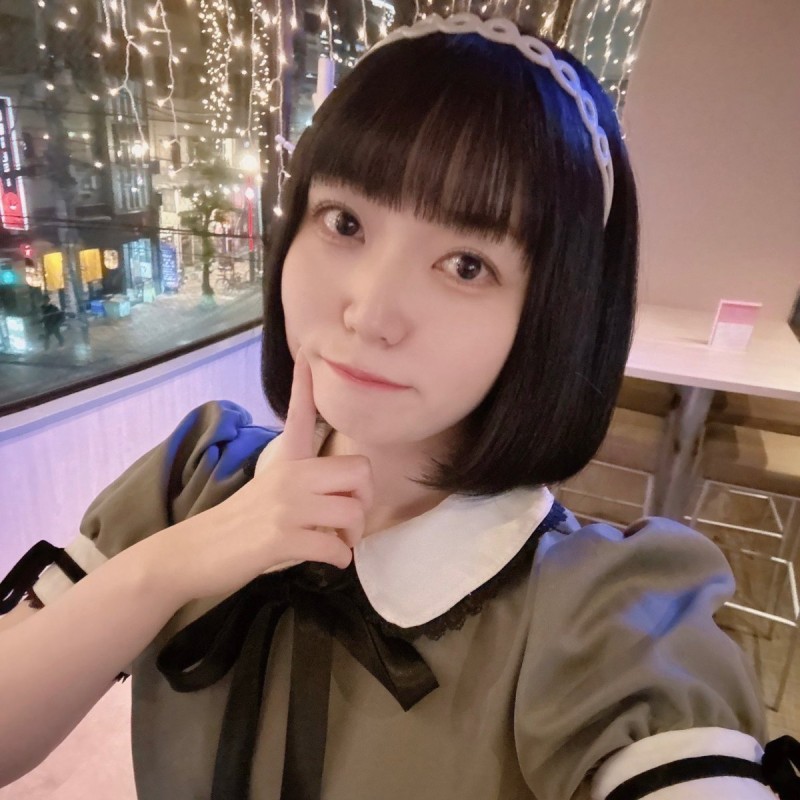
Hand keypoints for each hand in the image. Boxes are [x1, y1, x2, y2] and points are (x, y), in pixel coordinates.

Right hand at [157, 350, 373, 603]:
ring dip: (352, 536)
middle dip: (364, 501)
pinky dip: (339, 559)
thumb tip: (342, 495)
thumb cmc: (239, 524)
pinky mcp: (282, 538)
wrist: (194, 553)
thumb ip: (303, 483)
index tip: (306, 355)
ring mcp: (286, 507)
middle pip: (358, 473)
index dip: (304, 386)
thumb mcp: (270, 489)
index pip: (299, 415)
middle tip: (348, 520)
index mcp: (286, 461)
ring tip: (338, 543)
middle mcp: (289, 476)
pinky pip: (334, 548)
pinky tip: (329, 560)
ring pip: (352, 513)